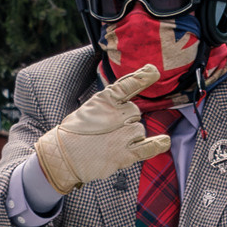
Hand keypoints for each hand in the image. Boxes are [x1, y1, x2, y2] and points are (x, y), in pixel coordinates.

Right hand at [32, 64, 170, 193]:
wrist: (62, 156)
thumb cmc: (74, 133)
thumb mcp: (89, 109)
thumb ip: (109, 104)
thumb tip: (128, 106)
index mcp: (104, 99)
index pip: (128, 85)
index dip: (142, 77)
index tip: (153, 71)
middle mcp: (116, 114)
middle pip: (135, 112)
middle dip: (126, 120)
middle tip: (107, 130)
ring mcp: (122, 134)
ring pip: (139, 129)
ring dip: (130, 136)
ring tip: (111, 142)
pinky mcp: (124, 153)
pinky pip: (148, 147)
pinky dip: (158, 144)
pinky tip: (164, 141)